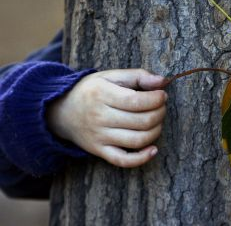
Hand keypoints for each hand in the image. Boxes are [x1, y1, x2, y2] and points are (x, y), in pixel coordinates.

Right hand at [46, 69, 167, 167]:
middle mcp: (99, 117)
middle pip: (141, 121)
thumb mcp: (110, 76)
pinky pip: (123, 160)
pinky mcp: (99, 151)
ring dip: (156, 131)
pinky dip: (142, 158)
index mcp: (102, 94)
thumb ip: (137, 76)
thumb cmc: (92, 91)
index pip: (136, 101)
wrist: (61, 112)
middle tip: (161, 107)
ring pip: (137, 140)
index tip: (162, 95)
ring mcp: (99, 136)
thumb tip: (163, 81)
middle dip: (159, 113)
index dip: (156, 99)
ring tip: (157, 122)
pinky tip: (153, 149)